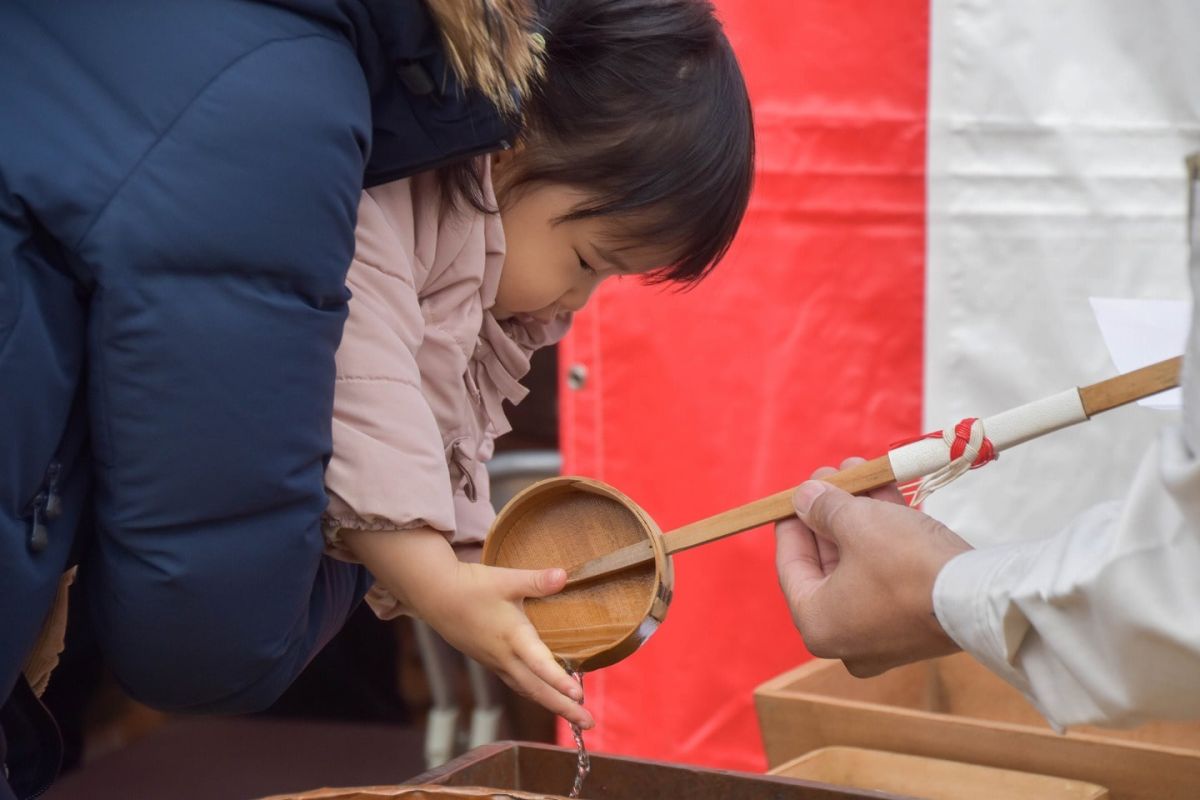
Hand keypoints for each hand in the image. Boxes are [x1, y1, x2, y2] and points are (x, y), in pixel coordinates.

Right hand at [425, 559, 593, 728]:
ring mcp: (496, 662)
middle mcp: (505, 656)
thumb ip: (537, 580)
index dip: (559, 681)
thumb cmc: (471, 586)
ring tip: (575, 716)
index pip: (538, 664)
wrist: (435, 596)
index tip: (579, 696)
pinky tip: (546, 695)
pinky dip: (535, 693)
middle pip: (537, 689)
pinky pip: (517, 684)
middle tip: (589, 723)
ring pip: (527, 690)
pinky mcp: (490, 661)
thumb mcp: (506, 579)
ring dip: (552, 704)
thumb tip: (564, 575)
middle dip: (564, 708)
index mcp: (512, 636)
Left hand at [774, 458, 971, 676]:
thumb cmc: (904, 563)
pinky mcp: (916, 620)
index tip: (794, 493)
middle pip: (827, 561)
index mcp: (817, 624)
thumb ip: (823, 507)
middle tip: (831, 475)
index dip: (792, 521)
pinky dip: (886, 533)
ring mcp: (883, 632)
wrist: (977, 596)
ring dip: (859, 514)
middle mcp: (846, 637)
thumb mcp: (856, 523)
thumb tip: (803, 497)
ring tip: (858, 470)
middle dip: (830, 511)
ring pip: (861, 561)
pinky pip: (888, 571)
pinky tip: (884, 490)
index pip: (791, 565)